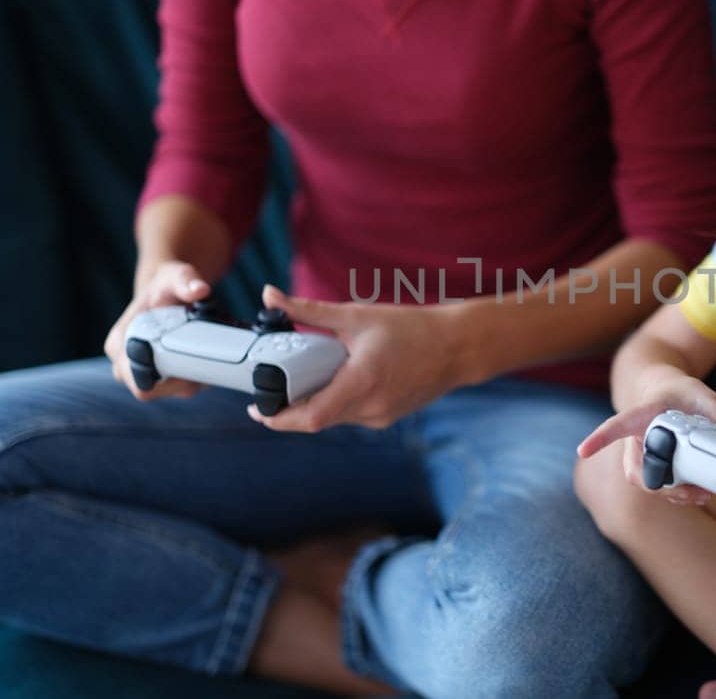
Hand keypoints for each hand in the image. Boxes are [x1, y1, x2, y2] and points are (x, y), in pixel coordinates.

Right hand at [103, 260, 209, 400]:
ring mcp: (144, 374)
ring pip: (175, 391)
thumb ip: (185, 280)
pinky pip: (184, 386)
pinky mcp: (164, 378)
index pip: (137, 380)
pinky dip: (200, 375)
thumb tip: (200, 290)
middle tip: (207, 356)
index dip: (163, 378)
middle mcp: (126, 365)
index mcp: (119, 345)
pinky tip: (210, 357)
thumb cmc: (166, 286)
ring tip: (210, 352)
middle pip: (156, 391)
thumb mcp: (175, 276)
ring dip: (196, 376)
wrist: (168, 294)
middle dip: (185, 378)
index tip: (188, 359)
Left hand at [246, 284, 465, 431]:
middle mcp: (370, 407)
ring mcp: (380, 417)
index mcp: (361, 382)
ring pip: (334, 418)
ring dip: (315, 404)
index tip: (258, 409)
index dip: (279, 419)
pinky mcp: (387, 417)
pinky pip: (351, 415)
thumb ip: (308, 310)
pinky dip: (337, 402)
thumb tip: (269, 295)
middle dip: (291, 409)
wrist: (458, 347)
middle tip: (272, 391)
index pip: (310, 418)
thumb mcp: (356, 315)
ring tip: (306, 379)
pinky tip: (337, 380)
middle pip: (316, 421)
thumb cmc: (412, 328)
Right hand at [576, 371, 715, 505]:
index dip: (601, 438)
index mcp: (644, 413)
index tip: (584, 450)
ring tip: (699, 496)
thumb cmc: (677, 390)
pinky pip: (650, 484)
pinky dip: (671, 493)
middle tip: (694, 493)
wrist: (659, 388)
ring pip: (642, 481)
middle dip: (661, 486)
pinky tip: (695, 495)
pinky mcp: (645, 463)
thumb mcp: (703, 394)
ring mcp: (637, 452)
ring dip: (668, 494)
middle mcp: (634, 436)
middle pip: (635, 468)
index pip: (618, 424)